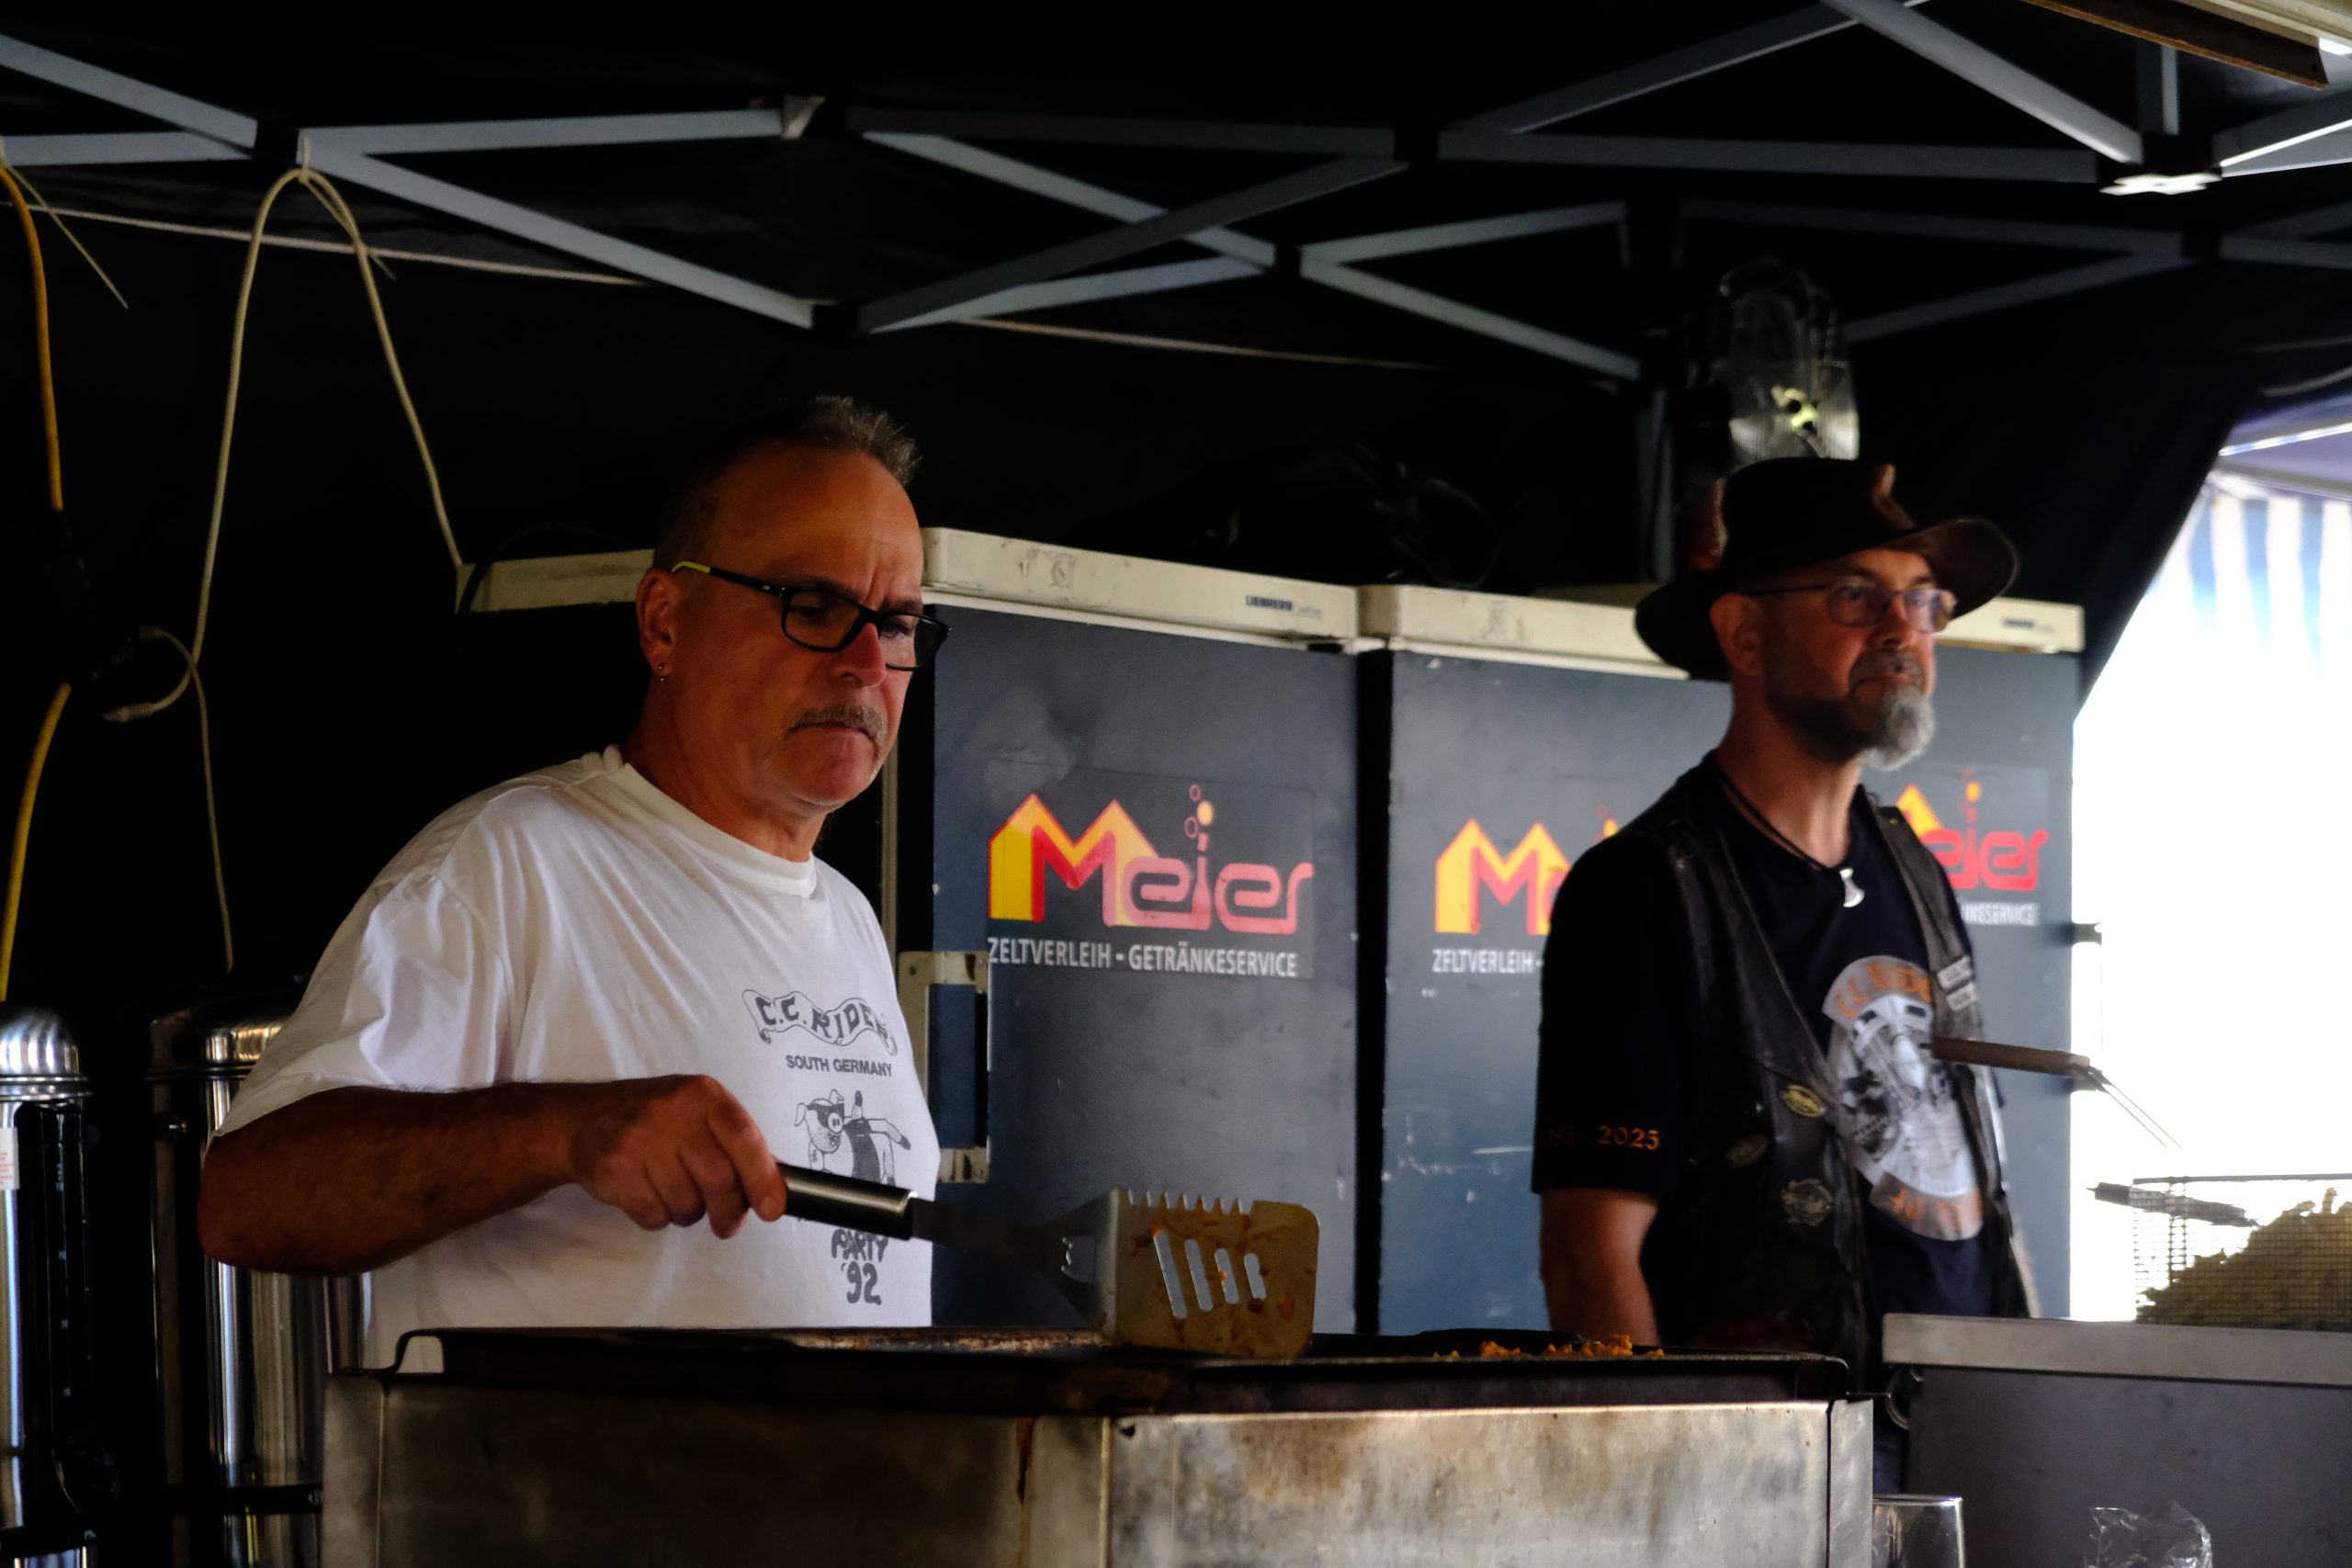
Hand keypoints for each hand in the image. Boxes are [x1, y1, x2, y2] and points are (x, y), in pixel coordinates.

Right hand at [563, 1076, 788, 1237]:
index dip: (762, 1177)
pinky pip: (654, 1216)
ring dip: (688, 1213)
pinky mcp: (613, 1168)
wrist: (584, 1121)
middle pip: (719, 1179)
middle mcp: (672, 1111)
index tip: (772, 1209)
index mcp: (703, 1095)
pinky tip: (648, 1195)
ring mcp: (639, 1138)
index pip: (743, 1136)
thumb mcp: (700, 1115)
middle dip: (728, 1211)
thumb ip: (738, 1145)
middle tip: (727, 1222)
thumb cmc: (656, 1122)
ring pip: (687, 1204)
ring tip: (675, 1193)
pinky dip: (658, 1218)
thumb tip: (778, 1186)